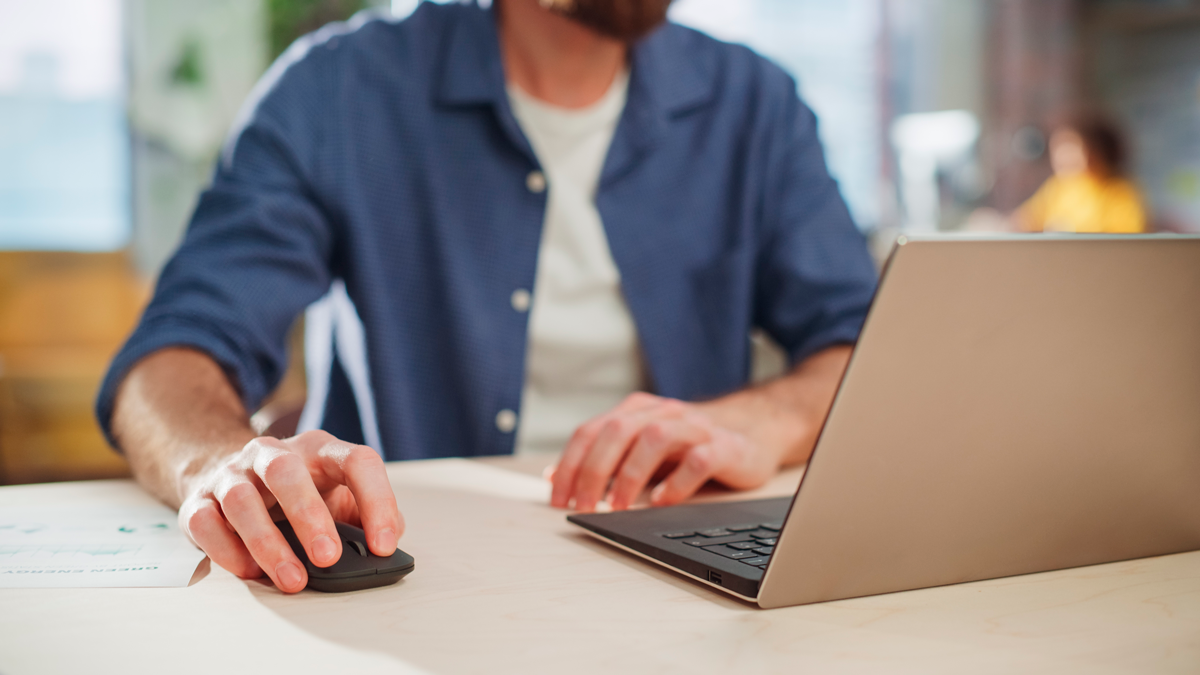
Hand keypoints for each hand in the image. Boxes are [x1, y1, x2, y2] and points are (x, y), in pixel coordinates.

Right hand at [177, 430, 402, 592]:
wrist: (229, 476)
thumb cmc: (298, 493)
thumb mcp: (338, 495)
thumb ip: (365, 516)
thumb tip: (386, 544)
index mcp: (320, 450)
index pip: (357, 461)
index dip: (377, 501)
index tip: (383, 546)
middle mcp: (273, 454)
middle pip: (286, 472)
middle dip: (309, 517)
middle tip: (328, 558)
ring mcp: (232, 474)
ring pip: (242, 500)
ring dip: (268, 544)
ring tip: (293, 579)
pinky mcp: (199, 500)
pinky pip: (206, 522)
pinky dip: (227, 551)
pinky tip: (250, 571)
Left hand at [549, 393, 783, 511]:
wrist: (753, 431)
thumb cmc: (690, 445)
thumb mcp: (642, 448)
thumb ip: (605, 460)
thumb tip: (558, 479)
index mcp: (636, 411)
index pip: (591, 431)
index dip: (569, 464)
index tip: (557, 497)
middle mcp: (662, 412)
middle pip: (616, 432)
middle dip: (593, 472)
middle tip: (584, 506)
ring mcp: (694, 427)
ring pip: (653, 438)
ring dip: (629, 475)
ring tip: (619, 506)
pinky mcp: (724, 446)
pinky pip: (697, 459)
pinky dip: (676, 483)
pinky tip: (663, 502)